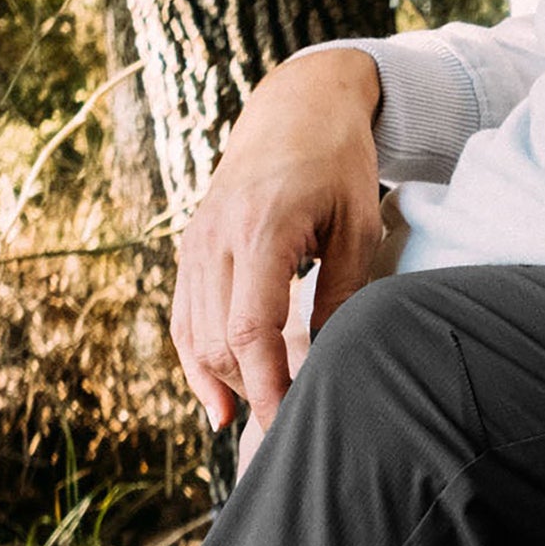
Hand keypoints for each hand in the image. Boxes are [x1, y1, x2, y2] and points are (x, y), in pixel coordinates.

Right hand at [171, 48, 382, 433]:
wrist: (295, 111)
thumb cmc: (339, 167)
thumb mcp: (358, 227)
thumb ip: (344, 293)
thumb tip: (334, 360)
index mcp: (262, 229)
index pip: (252, 326)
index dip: (266, 384)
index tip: (287, 423)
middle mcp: (217, 237)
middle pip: (219, 337)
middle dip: (248, 392)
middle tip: (286, 435)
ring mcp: (196, 242)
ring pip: (194, 332)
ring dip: (220, 383)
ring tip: (253, 427)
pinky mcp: (192, 248)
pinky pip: (185, 315)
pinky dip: (198, 360)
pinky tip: (219, 401)